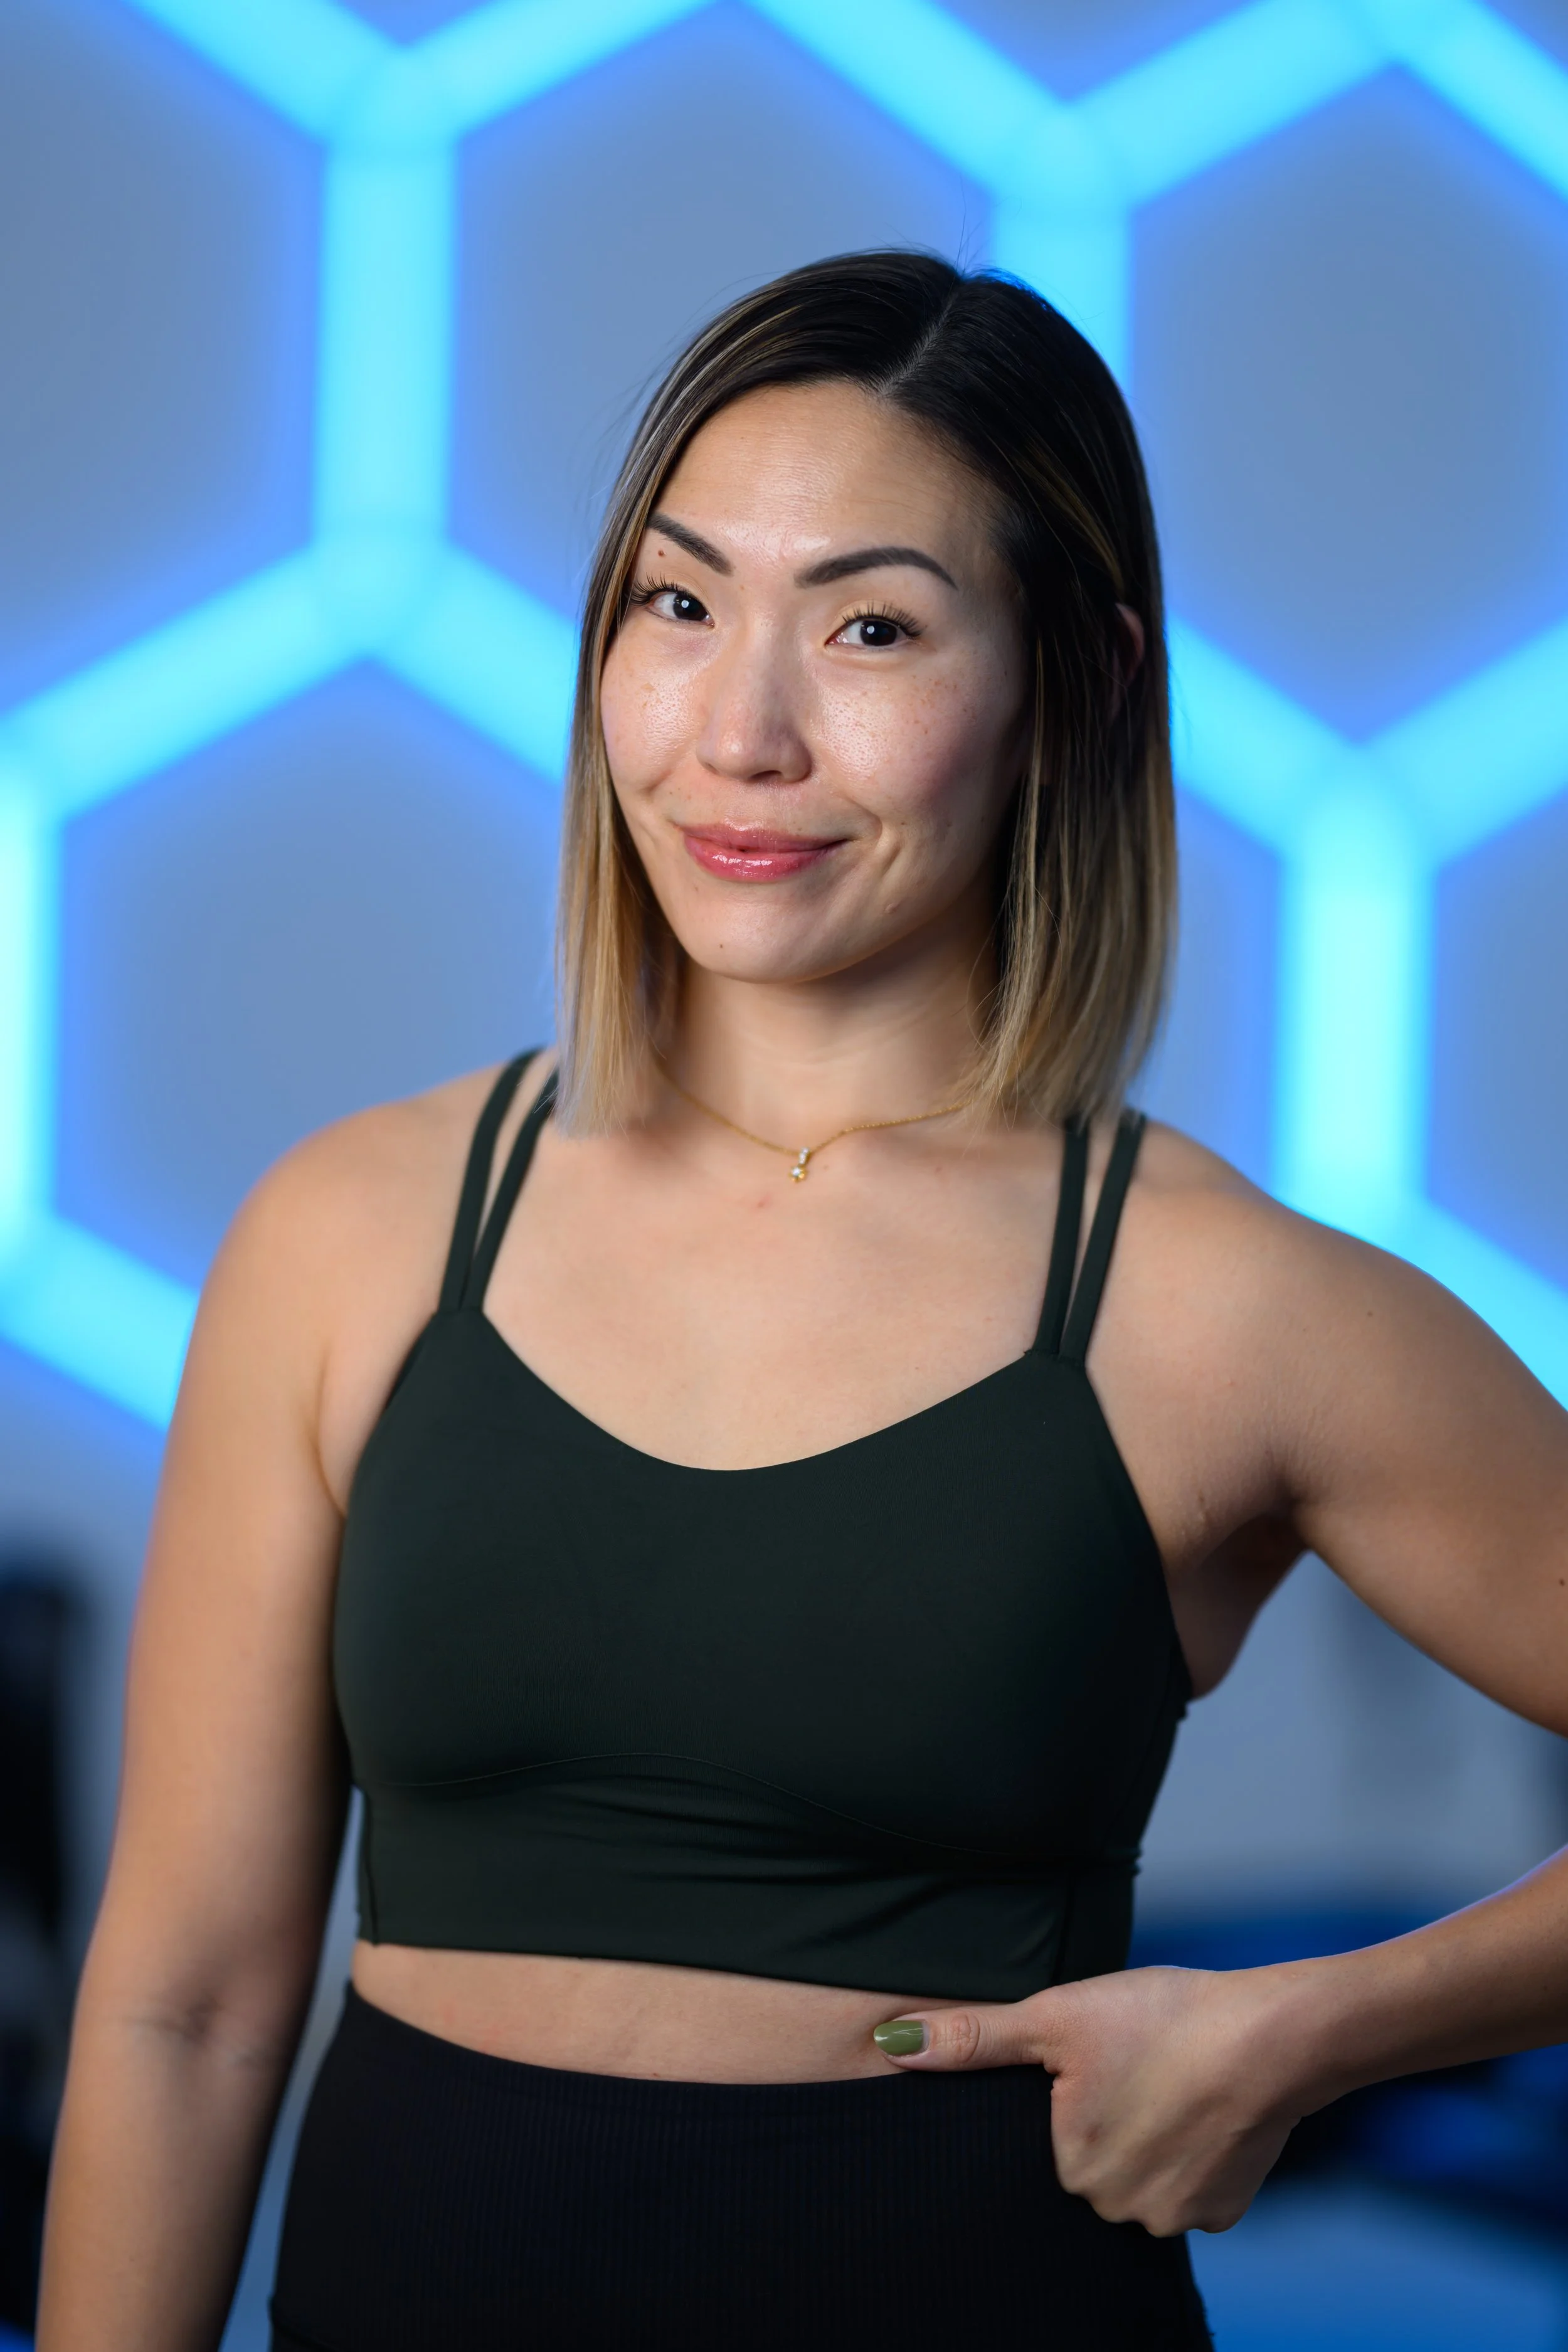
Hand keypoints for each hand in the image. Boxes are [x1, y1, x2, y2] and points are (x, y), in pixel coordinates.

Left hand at [873, 1965, 1303, 2235]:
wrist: (1272, 2037)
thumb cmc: (1161, 2018)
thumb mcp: (1055, 2016)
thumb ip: (974, 2038)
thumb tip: (891, 2047)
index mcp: (1072, 2167)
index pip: (1052, 2136)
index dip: (1072, 2094)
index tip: (1097, 2062)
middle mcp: (1118, 2210)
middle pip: (1096, 2162)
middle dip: (1109, 2118)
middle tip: (1138, 2066)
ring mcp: (1175, 2218)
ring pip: (1143, 2174)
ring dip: (1152, 2135)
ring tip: (1170, 2081)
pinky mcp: (1225, 2212)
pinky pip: (1192, 2185)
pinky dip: (1194, 2150)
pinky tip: (1202, 2107)